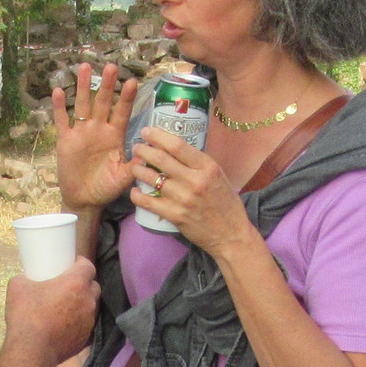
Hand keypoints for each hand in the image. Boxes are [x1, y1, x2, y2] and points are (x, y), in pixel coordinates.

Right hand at [4, 256, 99, 365]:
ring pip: (91, 307)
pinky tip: (65, 325)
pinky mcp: (86, 338)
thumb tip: (26, 280)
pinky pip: (86, 325)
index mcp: (76, 283)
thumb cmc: (26, 314)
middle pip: (93, 286)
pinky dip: (78, 322)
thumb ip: (26, 278)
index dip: (81, 263)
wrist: (32, 350)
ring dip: (82, 304)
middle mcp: (88, 300)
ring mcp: (89, 321)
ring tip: (67, 306)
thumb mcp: (18, 286)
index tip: (71, 264)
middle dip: (84, 284)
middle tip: (68, 286)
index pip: (88, 266)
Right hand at [51, 63, 138, 211]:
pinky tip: (58, 91)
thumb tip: (148, 153)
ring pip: (83, 105)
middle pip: (103, 102)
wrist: (85, 200)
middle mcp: (99, 129)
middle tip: (111, 67)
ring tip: (85, 67)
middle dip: (107, 85)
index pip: (122, 112)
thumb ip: (134, 165)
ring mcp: (81, 133)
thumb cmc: (106, 188)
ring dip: (84, 87)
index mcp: (115, 135)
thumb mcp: (123, 177)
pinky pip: (62, 121)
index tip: (132, 82)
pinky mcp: (65, 140)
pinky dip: (60, 107)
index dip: (126, 98)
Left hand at [127, 131, 254, 257]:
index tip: (147, 132)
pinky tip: (134, 191)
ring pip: (152, 179)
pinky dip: (138, 195)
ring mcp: (184, 199)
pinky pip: (149, 202)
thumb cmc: (226, 203)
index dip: (158, 136)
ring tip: (134, 167)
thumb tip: (176, 150)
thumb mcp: (219, 176)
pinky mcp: (175, 216)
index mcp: (207, 167)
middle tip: (136, 148)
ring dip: (138, 170)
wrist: (231, 234)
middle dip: (143, 150)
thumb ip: (199, 164)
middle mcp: (195, 181)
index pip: (178, 146)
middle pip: (161, 159)